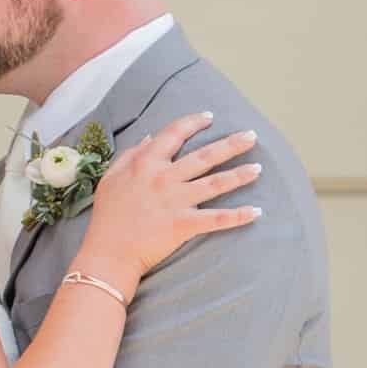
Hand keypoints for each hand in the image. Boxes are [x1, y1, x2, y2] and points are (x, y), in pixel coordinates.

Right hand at [80, 113, 261, 293]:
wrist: (109, 250)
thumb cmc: (108, 214)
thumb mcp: (112, 175)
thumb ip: (131, 153)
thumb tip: (150, 137)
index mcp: (145, 162)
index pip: (173, 133)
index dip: (193, 123)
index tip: (209, 117)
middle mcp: (164, 177)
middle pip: (204, 156)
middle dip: (230, 144)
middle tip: (251, 136)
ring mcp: (176, 201)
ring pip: (215, 184)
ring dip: (239, 175)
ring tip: (258, 168)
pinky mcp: (184, 225)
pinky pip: (216, 219)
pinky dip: (238, 216)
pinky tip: (256, 212)